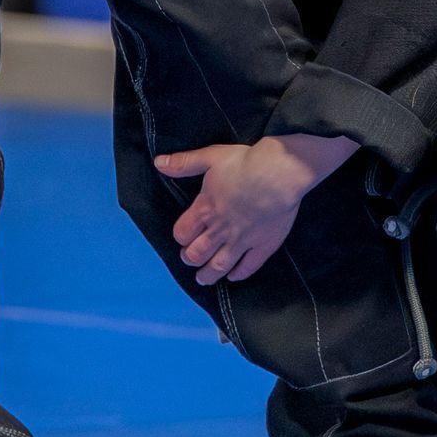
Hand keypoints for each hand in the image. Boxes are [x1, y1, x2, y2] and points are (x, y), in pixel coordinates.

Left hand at [155, 132, 358, 284]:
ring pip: (219, 265)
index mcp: (205, 209)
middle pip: (198, 253)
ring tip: (203, 279)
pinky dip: (238, 274)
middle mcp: (220, 230)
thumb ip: (184, 163)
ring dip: (208, 275)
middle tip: (190, 258)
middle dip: (190, 258)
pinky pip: (248, 267)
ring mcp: (242, 241)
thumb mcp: (210, 157)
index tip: (182, 237)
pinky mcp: (263, 246)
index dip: (180, 237)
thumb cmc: (244, 163)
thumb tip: (158, 163)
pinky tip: (233, 276)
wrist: (278, 174)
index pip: (183, 232)